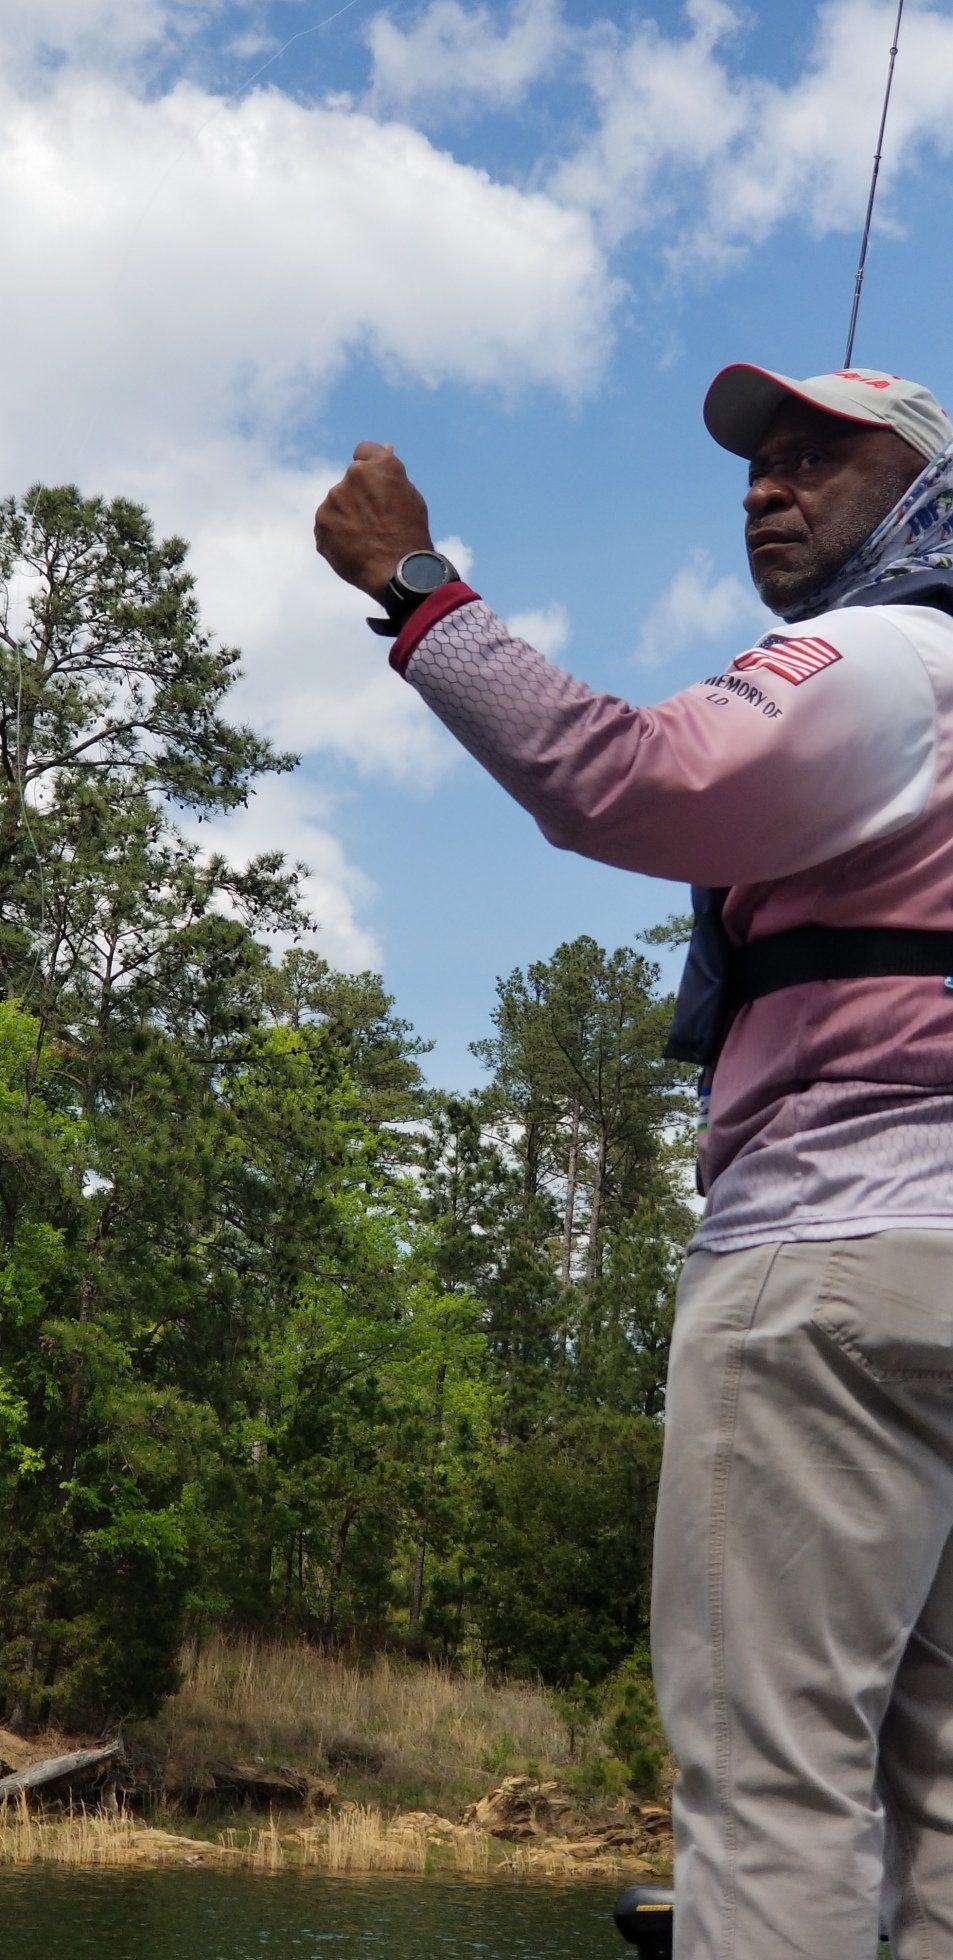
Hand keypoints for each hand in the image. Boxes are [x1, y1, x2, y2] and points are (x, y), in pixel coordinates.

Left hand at [313, 442, 433, 601]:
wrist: (398, 571)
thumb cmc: (411, 534)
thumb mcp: (410, 496)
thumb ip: (391, 472)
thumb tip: (385, 448)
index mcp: (378, 465)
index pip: (364, 450)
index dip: (369, 467)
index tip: (373, 483)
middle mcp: (352, 476)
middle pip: (350, 482)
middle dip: (358, 497)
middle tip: (376, 522)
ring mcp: (333, 500)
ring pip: (337, 505)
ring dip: (346, 516)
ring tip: (366, 540)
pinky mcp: (320, 523)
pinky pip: (327, 525)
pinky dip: (337, 535)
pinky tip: (354, 549)